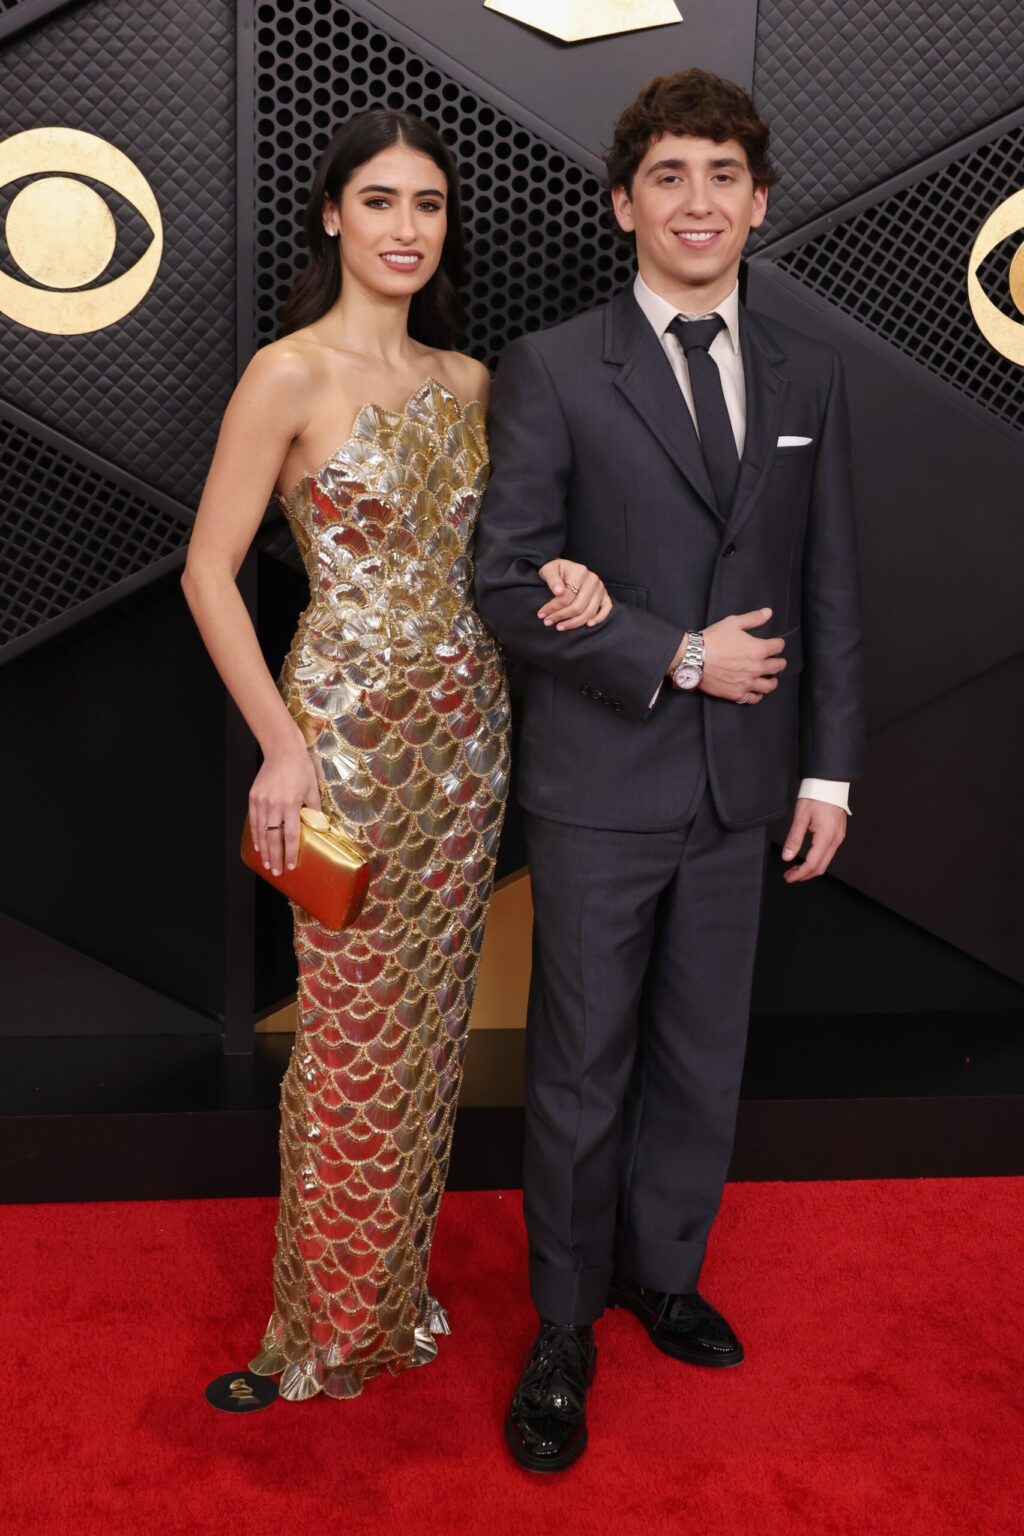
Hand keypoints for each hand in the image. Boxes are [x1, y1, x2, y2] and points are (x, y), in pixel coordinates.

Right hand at [249, 740, 321, 875]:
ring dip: (264, 850)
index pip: (291, 835)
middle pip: (274, 838)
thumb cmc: (301, 769)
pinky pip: (254, 821)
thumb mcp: (313, 789)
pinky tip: (259, 846)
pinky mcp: (253, 798)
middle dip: (275, 857)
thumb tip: (319, 827)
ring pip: (261, 832)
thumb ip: (315, 810)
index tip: (291, 866)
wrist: (282, 751)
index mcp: (291, 804)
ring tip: (267, 864)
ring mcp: (262, 802)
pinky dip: (256, 835)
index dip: (291, 852)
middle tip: (277, 872)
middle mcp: (274, 805)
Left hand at [537, 559, 612, 630]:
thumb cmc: (555, 569)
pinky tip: (588, 625)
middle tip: (548, 622)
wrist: (563, 567)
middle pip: (578, 606)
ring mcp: (600, 588)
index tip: (541, 614)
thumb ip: (553, 580)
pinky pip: (606, 608)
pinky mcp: (604, 595)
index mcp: (580, 572)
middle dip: (562, 617)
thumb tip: (559, 592)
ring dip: (575, 623)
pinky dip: (599, 618)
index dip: (553, 608)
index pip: (567, 597)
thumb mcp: (549, 570)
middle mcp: (593, 580)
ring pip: (590, 612)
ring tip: (560, 627)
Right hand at [698, 607, 786, 703]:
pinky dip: (758, 695)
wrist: (694, 658)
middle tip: (779, 662)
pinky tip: (757, 692)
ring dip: (773, 681)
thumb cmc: (713, 639)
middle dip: (780, 662)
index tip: (777, 644)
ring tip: (771, 679)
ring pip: (769, 686)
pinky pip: (754, 698)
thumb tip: (769, 612)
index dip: (778, 644)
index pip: (778, 646)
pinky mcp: (737, 694)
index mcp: (758, 649)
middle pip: (777, 667)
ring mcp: (747, 683)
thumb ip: (753, 618)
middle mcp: (757, 668)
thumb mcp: (733, 623)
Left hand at [781, 798, 846, 882]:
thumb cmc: (816, 796)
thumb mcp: (800, 817)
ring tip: (795, 869)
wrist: (830, 784)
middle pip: (821, 867)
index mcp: (826, 836)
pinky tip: (807, 859)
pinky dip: (817, 860)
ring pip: (826, 861)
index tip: (789, 877)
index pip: (813, 863)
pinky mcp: (838, 834)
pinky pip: (828, 853)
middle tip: (790, 876)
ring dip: (810, 868)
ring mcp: (838, 837)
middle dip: (805, 875)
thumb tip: (787, 856)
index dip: (800, 874)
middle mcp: (835, 839)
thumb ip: (794, 839)